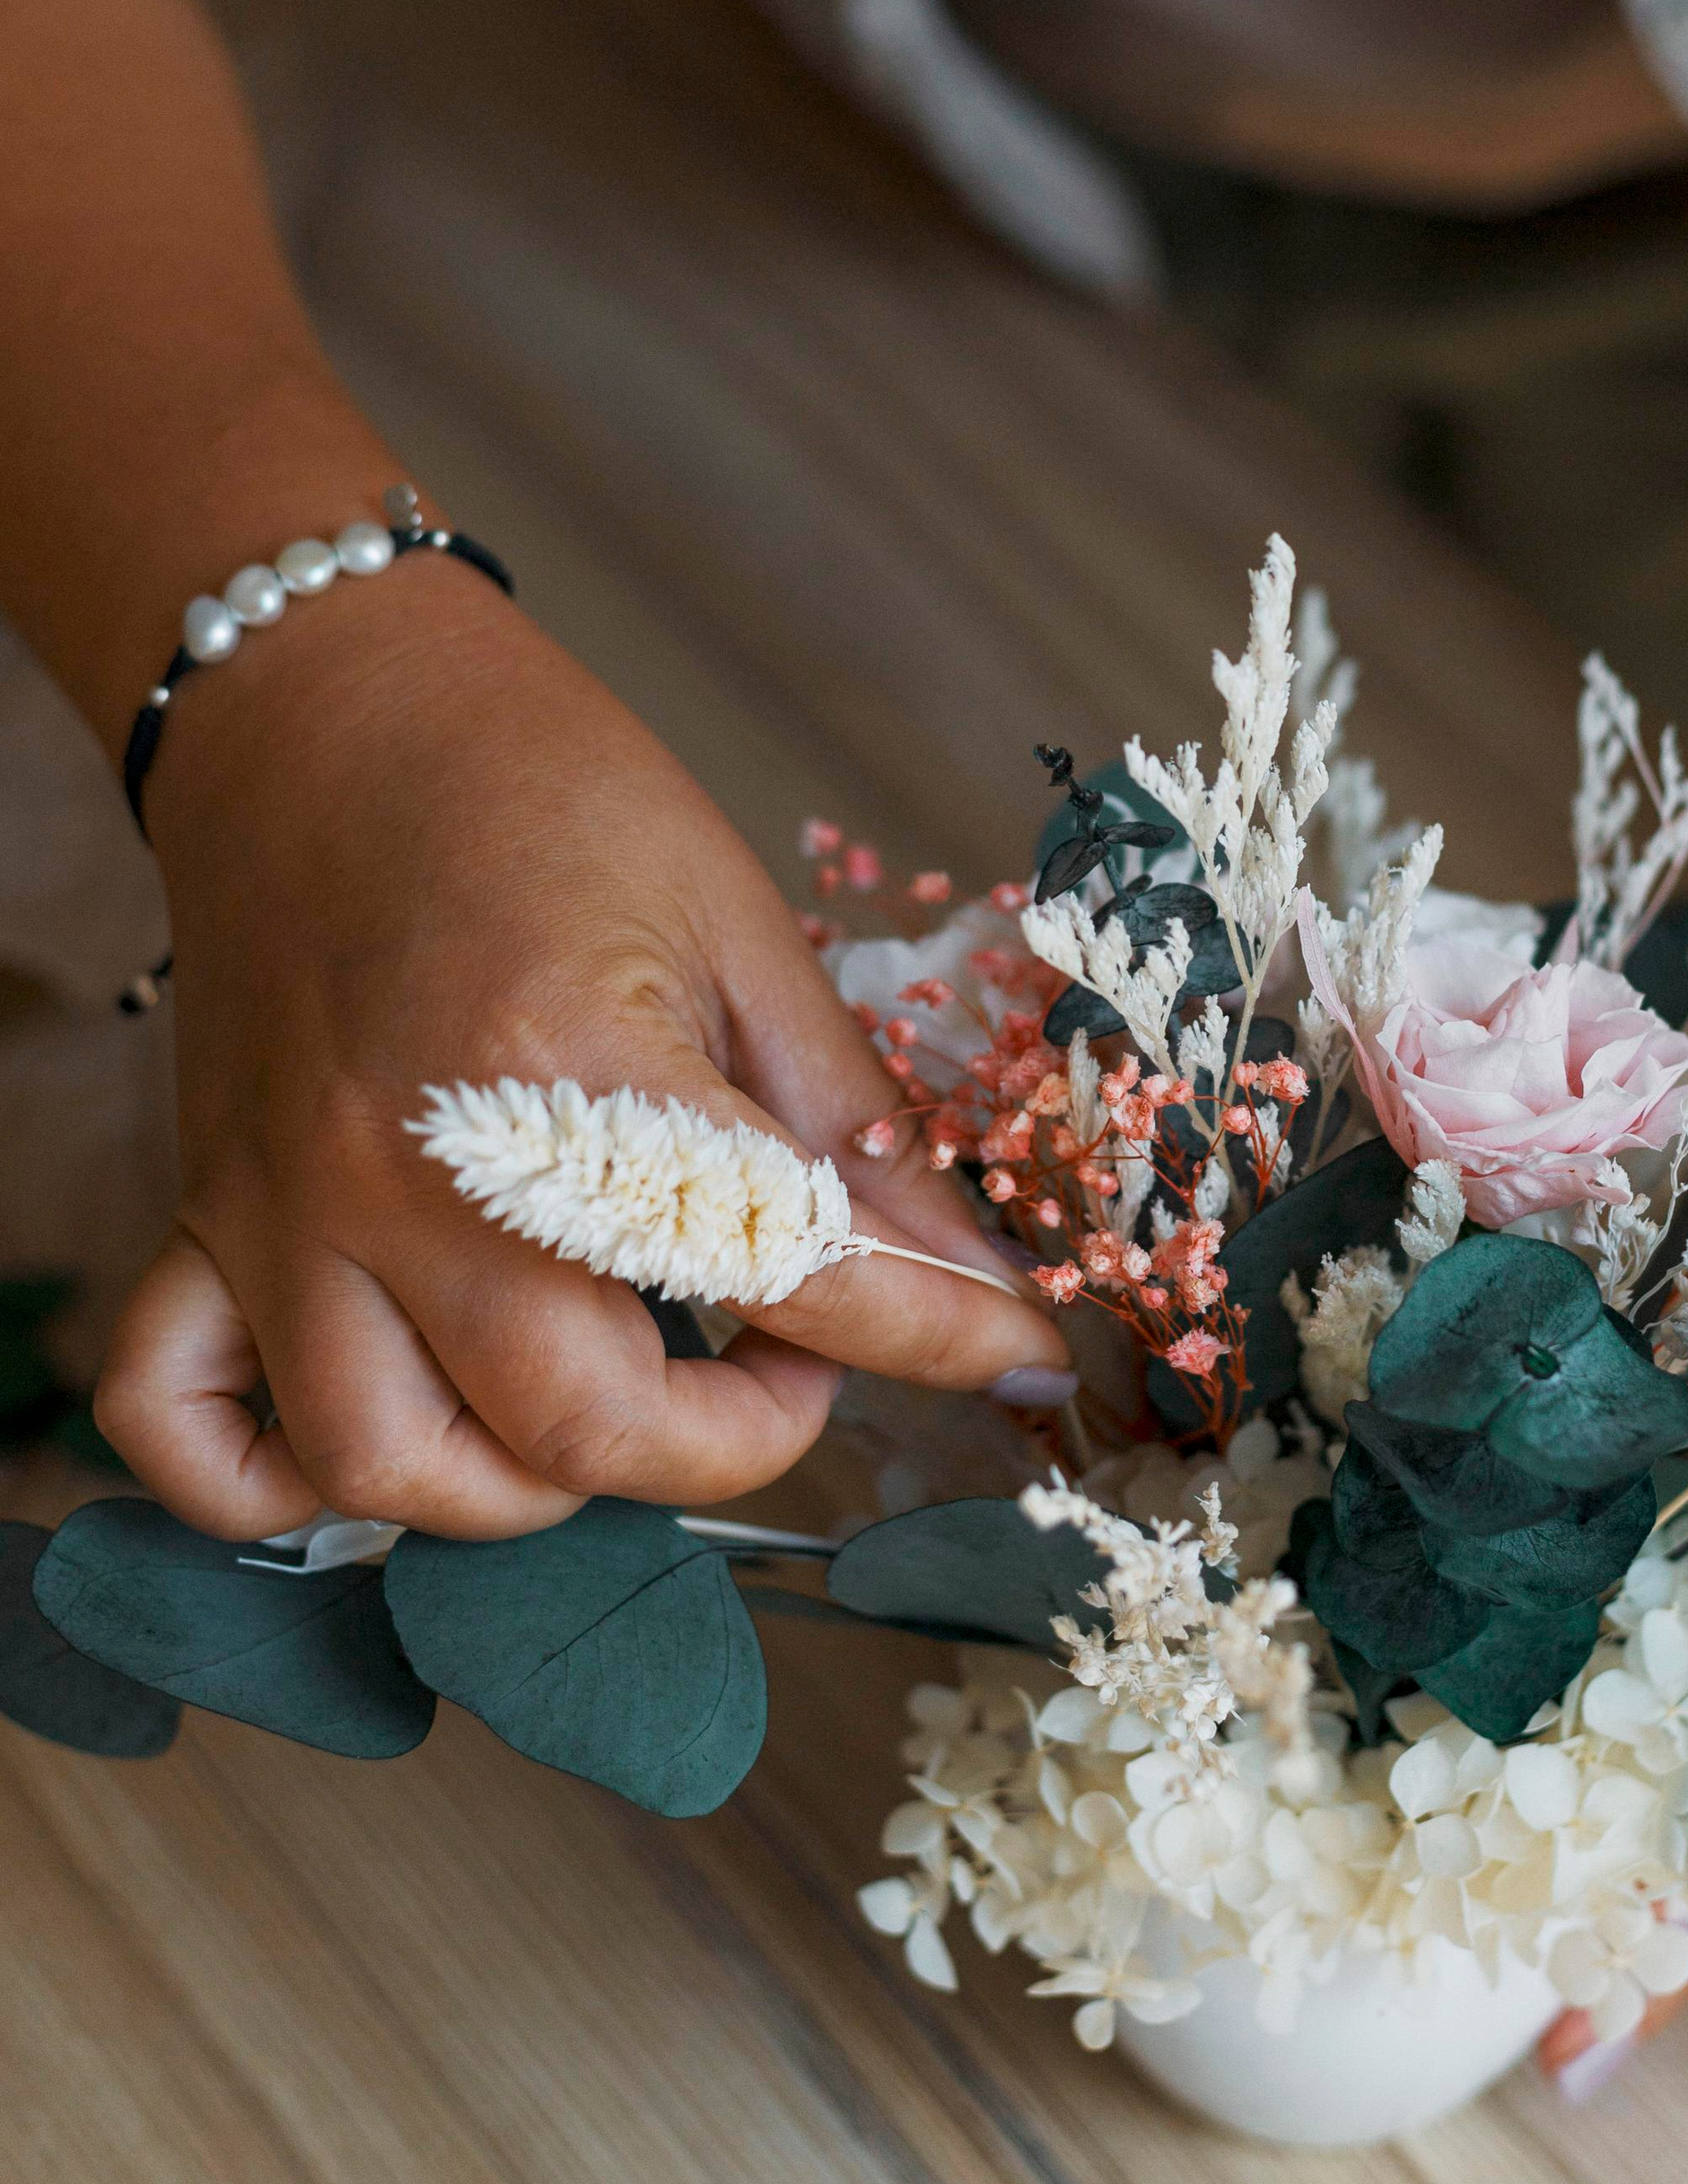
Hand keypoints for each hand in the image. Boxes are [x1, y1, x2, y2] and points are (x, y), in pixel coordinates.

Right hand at [96, 559, 1071, 1537]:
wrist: (327, 699)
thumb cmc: (539, 785)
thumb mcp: (734, 923)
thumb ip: (847, 1120)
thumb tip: (973, 1270)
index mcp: (564, 1062)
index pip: (783, 1269)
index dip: (929, 1332)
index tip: (1007, 1355)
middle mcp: (409, 1166)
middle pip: (583, 1426)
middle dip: (736, 1438)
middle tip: (793, 1358)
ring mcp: (289, 1209)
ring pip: (398, 1467)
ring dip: (536, 1485)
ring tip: (617, 1392)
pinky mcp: (211, 1218)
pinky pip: (184, 1424)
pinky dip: (274, 1480)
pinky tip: (399, 1433)